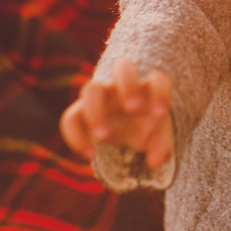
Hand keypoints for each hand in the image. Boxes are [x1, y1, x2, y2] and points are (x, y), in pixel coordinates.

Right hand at [59, 60, 174, 169]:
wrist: (127, 132)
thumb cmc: (146, 127)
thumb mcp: (158, 138)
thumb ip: (160, 147)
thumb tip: (155, 162)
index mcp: (147, 89)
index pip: (156, 80)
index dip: (159, 93)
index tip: (160, 115)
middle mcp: (123, 87)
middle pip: (123, 67)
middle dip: (128, 85)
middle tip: (133, 109)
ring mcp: (101, 97)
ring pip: (91, 89)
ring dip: (96, 112)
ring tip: (103, 137)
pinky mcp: (81, 112)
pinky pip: (70, 118)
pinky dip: (77, 137)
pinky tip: (91, 154)